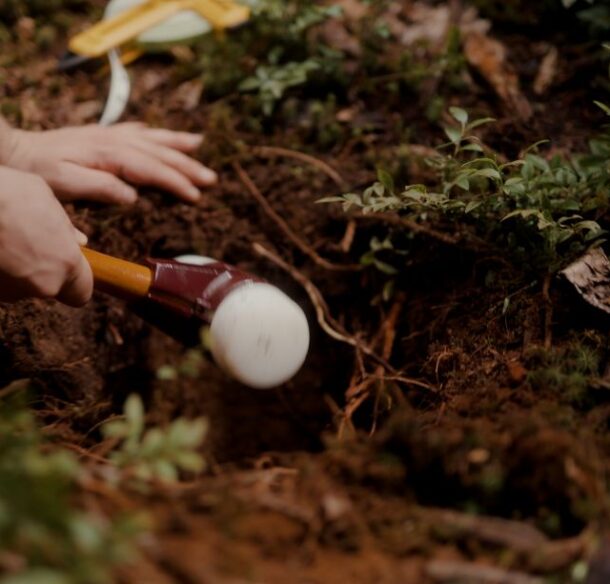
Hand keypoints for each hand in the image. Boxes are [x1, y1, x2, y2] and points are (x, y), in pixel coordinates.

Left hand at [0, 121, 217, 203]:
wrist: (17, 151)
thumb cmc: (40, 173)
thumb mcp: (66, 185)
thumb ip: (101, 188)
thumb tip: (133, 196)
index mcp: (109, 156)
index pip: (152, 169)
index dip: (177, 182)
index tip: (196, 195)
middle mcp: (114, 141)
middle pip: (159, 153)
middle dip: (187, 165)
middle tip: (211, 178)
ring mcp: (110, 135)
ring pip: (152, 138)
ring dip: (177, 144)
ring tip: (200, 144)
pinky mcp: (103, 135)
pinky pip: (136, 131)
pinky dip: (154, 133)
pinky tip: (163, 135)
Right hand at [0, 166, 92, 305]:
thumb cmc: (7, 193)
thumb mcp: (45, 199)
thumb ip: (65, 227)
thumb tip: (78, 242)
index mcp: (66, 263)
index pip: (81, 292)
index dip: (74, 282)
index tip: (66, 267)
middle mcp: (43, 285)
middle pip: (48, 288)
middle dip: (41, 270)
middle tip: (27, 244)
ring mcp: (11, 291)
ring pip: (19, 286)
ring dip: (15, 269)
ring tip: (3, 239)